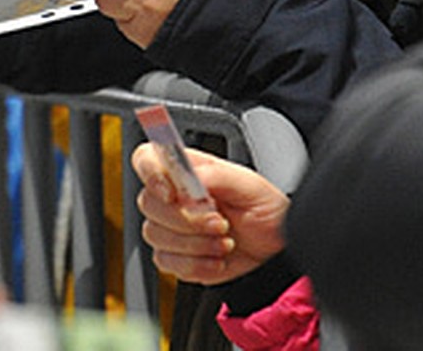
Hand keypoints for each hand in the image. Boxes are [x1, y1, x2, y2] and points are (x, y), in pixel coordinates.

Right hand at [132, 144, 288, 284]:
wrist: (276, 249)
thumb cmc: (265, 209)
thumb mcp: (249, 185)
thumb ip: (217, 175)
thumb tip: (191, 175)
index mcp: (188, 168)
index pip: (146, 159)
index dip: (149, 173)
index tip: (171, 193)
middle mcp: (174, 195)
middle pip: (148, 202)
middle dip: (186, 219)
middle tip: (219, 222)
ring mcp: (172, 227)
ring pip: (155, 234)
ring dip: (194, 244)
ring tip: (223, 241)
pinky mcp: (175, 256)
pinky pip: (166, 262)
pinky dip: (195, 265)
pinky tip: (217, 259)